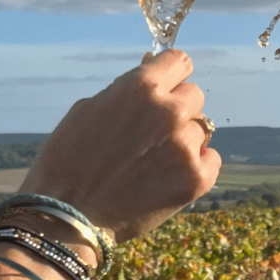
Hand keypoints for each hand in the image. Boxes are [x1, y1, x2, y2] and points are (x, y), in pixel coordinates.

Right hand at [19, 49, 219, 241]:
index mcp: (140, 88)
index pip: (179, 62)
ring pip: (201, 131)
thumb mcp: (87, 110)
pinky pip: (212, 160)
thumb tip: (150, 70)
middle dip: (176, 110)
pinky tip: (168, 177)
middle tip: (151, 134)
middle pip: (194, 96)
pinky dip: (195, 167)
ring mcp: (185, 147)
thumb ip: (125, 90)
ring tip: (152, 163)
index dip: (171, 75)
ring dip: (182, 141)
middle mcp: (168, 112)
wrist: (67, 217)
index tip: (166, 87)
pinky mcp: (196, 179)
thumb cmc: (67, 161)